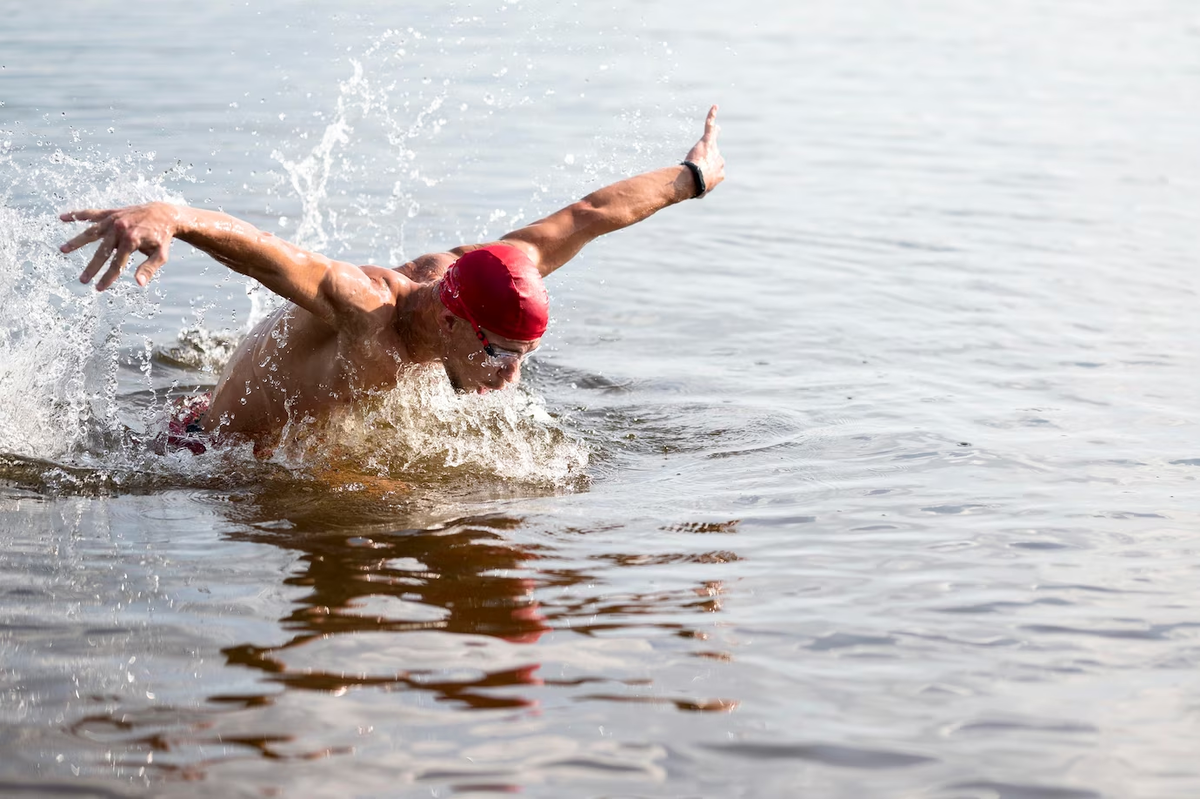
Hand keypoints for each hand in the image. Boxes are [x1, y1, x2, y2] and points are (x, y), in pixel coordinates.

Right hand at [59, 202, 178, 290]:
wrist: (164, 214)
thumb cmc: (162, 238)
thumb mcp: (161, 255)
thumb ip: (149, 268)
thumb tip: (139, 283)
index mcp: (132, 240)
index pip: (117, 264)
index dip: (108, 277)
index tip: (99, 288)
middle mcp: (120, 229)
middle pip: (102, 252)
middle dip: (92, 268)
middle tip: (82, 280)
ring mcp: (114, 220)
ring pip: (91, 232)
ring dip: (76, 241)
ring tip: (63, 250)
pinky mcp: (111, 213)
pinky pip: (91, 214)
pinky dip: (77, 215)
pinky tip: (62, 218)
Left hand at [684, 105, 724, 196]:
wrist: (694, 180)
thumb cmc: (696, 188)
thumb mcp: (700, 193)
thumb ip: (700, 191)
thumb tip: (698, 195)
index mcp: (720, 173)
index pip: (713, 169)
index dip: (704, 172)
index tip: (700, 174)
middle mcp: (720, 160)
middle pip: (710, 157)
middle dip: (702, 161)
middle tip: (695, 166)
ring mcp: (714, 150)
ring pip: (708, 146)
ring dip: (699, 153)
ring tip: (694, 158)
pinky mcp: (707, 140)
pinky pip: (710, 126)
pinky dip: (712, 116)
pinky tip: (715, 107)